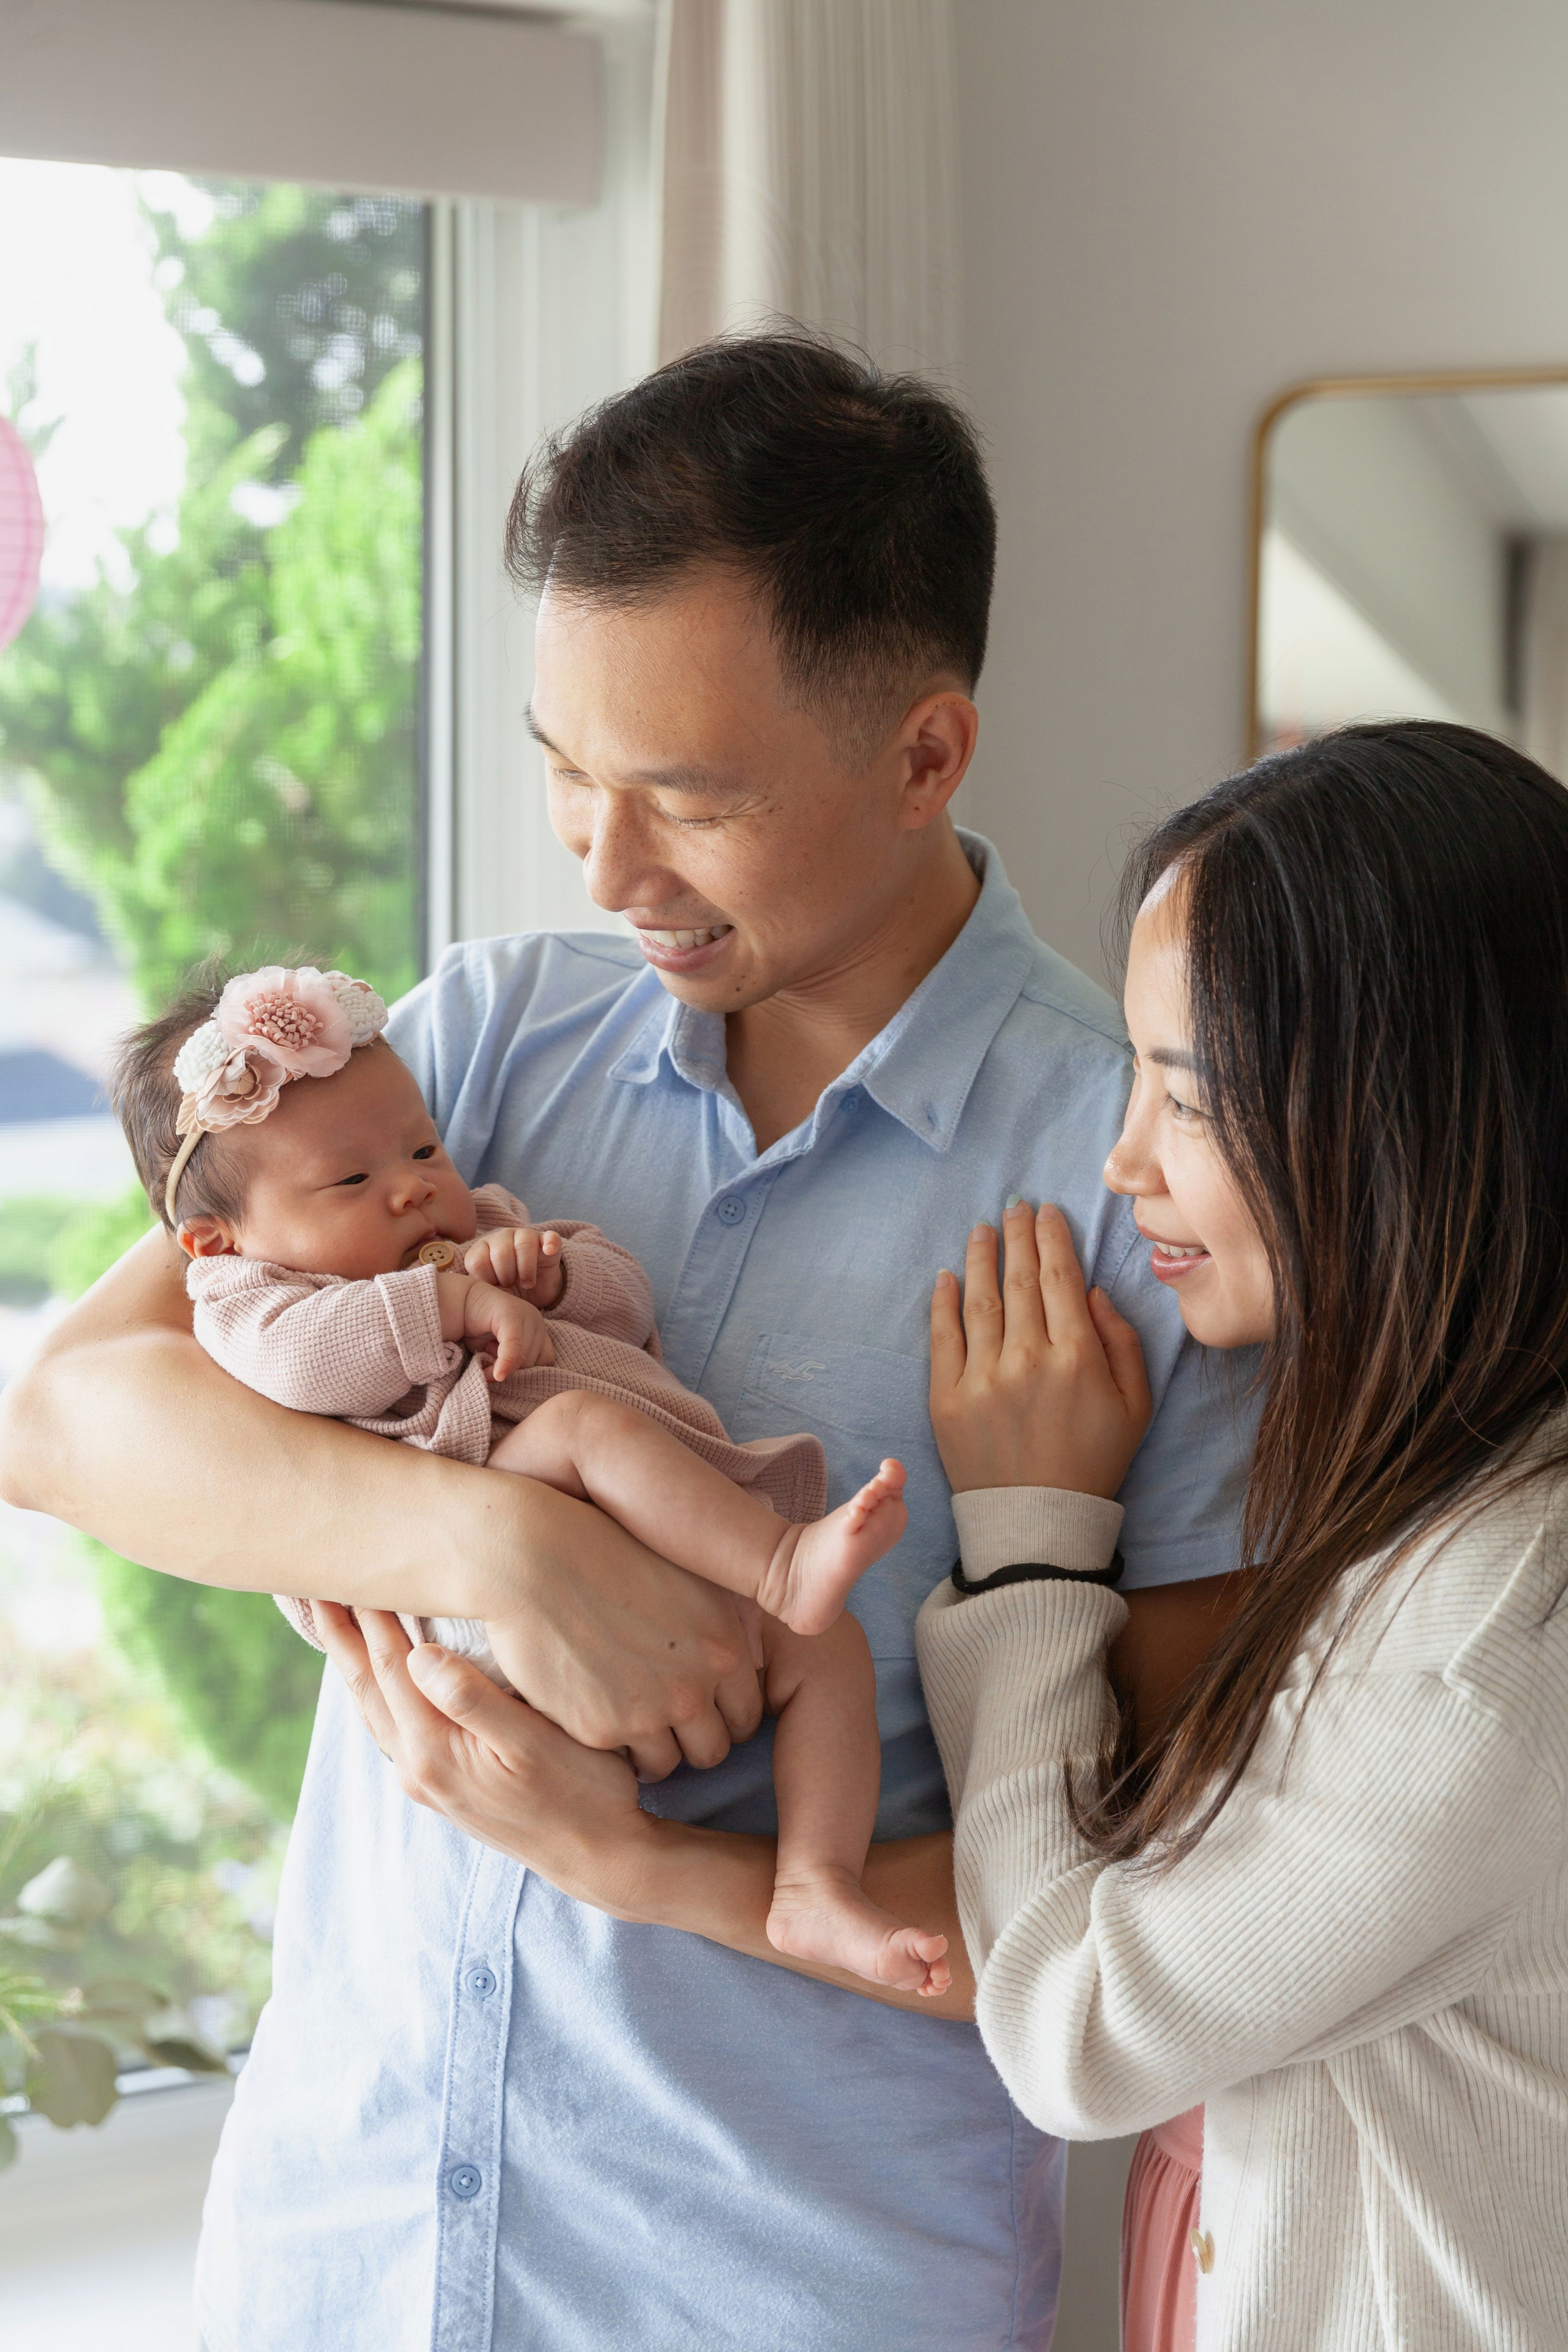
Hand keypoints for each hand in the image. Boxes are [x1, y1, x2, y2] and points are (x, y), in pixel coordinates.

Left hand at [313, 1606, 659, 1904]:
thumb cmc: (583, 1793)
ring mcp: (424, 1779)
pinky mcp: (439, 1784)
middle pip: (366, 1686)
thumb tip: (420, 1655)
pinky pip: (389, 1724)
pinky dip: (373, 1688)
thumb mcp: (537, 1744)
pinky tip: (376, 1673)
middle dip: (338, 1632)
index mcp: (435, 1750)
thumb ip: (474, 1700)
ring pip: (372, 1707)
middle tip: (307, 1582)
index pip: (392, 1666)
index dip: (369, 1613)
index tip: (346, 1565)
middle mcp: (417, 1767)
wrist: (598, 1858)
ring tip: (329, 1618)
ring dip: (348, 1659)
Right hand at [437, 1270, 554, 1377]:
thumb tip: (521, 1386)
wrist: (459, 1304)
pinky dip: (506, 1362)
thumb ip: (514, 1363)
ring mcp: (527, 1315)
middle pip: (534, 1362)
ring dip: (503, 1366)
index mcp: (539, 1331)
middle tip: (490, 1359)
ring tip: (486, 1351)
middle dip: (512, 1371)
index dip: (527, 1374)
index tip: (506, 1375)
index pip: (546, 1362)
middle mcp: (537, 1321)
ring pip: (524, 1356)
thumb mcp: (500, 1352)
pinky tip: (496, 1374)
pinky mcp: (511, 1314)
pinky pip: (514, 1345)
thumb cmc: (479, 1330)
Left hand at [463, 1226, 564, 1309]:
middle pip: (501, 1253)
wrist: (534, 1292)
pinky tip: (548, 1252)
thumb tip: (486, 1291)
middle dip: (506, 1276)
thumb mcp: (491, 1292)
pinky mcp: (547, 1240)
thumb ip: (483, 1289)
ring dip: (526, 1270)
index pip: (477, 1262)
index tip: (495, 1286)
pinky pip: (550, 1236)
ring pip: (524, 1244)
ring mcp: (525, 1235)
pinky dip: (550, 1243)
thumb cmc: (507, 1290)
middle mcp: (501, 1237)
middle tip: (512, 1285)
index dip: (487, 1279)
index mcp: (482, 1249)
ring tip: (527, 1283)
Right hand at [466, 1481, 765, 1776]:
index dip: (723, 1714)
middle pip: (713, 1749)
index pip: (747, 1714)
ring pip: (668, 1765)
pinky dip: (612, 1748)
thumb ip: (727, 1625)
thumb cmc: (610, 1551)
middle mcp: (695, 1686)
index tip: (699, 1705)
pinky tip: (596, 1713)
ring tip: (627, 1719)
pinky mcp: (600, 1730)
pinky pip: (620, 1763)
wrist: (535, 1558)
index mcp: (724, 1648)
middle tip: (664, 1718)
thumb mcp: (689, 1575)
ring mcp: (648, 1713)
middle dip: (693, 1739)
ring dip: (653, 1750)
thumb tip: (747, 1662)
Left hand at [929, 1200, 1151, 1495]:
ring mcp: (983, 1379)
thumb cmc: (1094, 1461)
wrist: (1040, 1522)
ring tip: (982, 1230)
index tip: (1047, 1212)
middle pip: (1019, 1279)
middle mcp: (1028, 1359)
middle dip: (1018, 1235)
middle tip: (1015, 1205)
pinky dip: (944, 1302)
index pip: (1059, 1278)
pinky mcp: (948, 1400)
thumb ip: (1122, 1341)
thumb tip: (1092, 1290)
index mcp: (1077, 1357)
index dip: (1053, 1238)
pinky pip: (943, 1338)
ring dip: (980, 1257)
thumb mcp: (1136, 1404)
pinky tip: (947, 1276)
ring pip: (979, 1300)